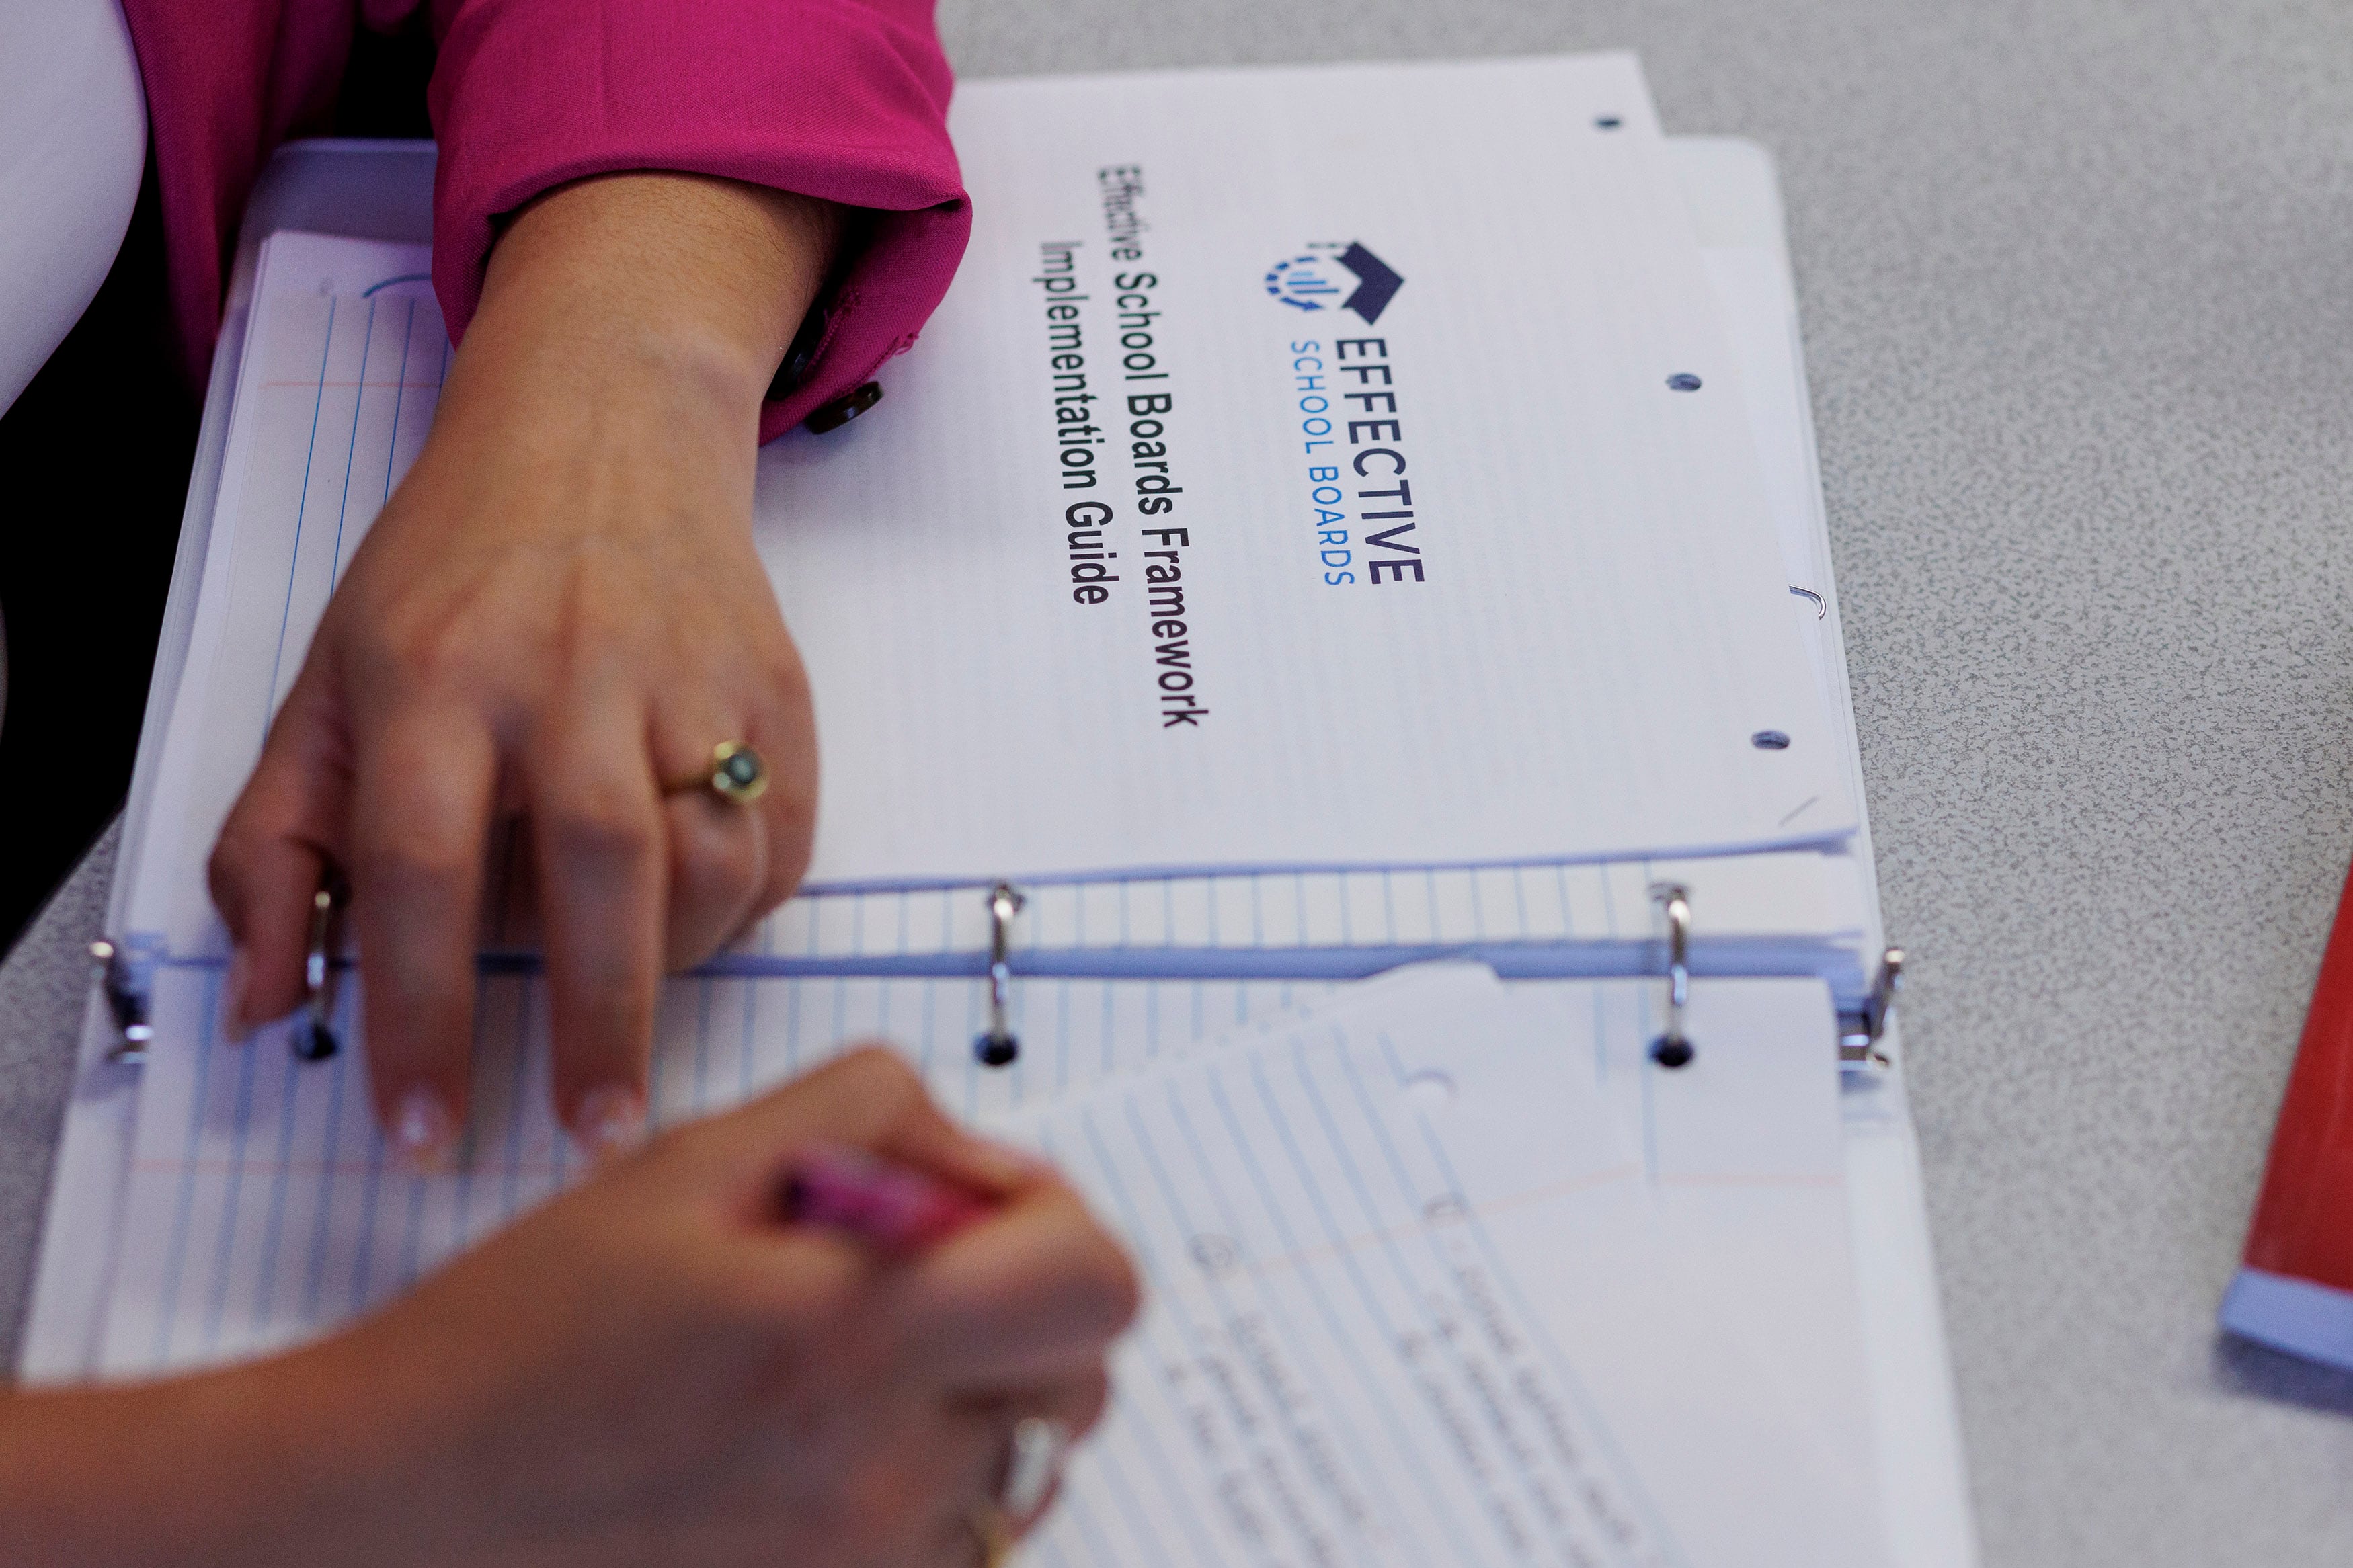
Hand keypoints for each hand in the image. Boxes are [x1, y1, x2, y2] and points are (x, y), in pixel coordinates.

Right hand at [0, 1051, 1138, 1567]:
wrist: (403, 1498)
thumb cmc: (529, 1326)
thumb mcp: (692, 1159)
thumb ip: (872, 1117)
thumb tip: (982, 1169)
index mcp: (854, 1338)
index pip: (1096, 1285)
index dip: (1052, 1220)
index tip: (970, 1207)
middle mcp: (883, 1476)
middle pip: (1084, 1377)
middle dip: (1023, 1308)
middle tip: (906, 1278)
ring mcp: (866, 1567)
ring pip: (1023, 1460)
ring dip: (974, 1397)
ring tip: (840, 1364)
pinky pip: (955, 1537)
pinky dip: (924, 1480)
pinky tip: (815, 1442)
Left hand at [207, 173, 839, 1160]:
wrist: (602, 426)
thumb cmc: (454, 574)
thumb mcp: (327, 684)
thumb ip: (277, 846)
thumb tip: (266, 1006)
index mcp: (433, 676)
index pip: (417, 865)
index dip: (417, 1012)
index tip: (422, 1130)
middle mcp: (566, 671)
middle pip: (596, 863)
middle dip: (597, 1019)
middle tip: (594, 1133)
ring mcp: (688, 674)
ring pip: (710, 852)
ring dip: (676, 957)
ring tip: (634, 994)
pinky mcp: (779, 686)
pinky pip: (784, 835)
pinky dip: (743, 902)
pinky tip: (692, 909)